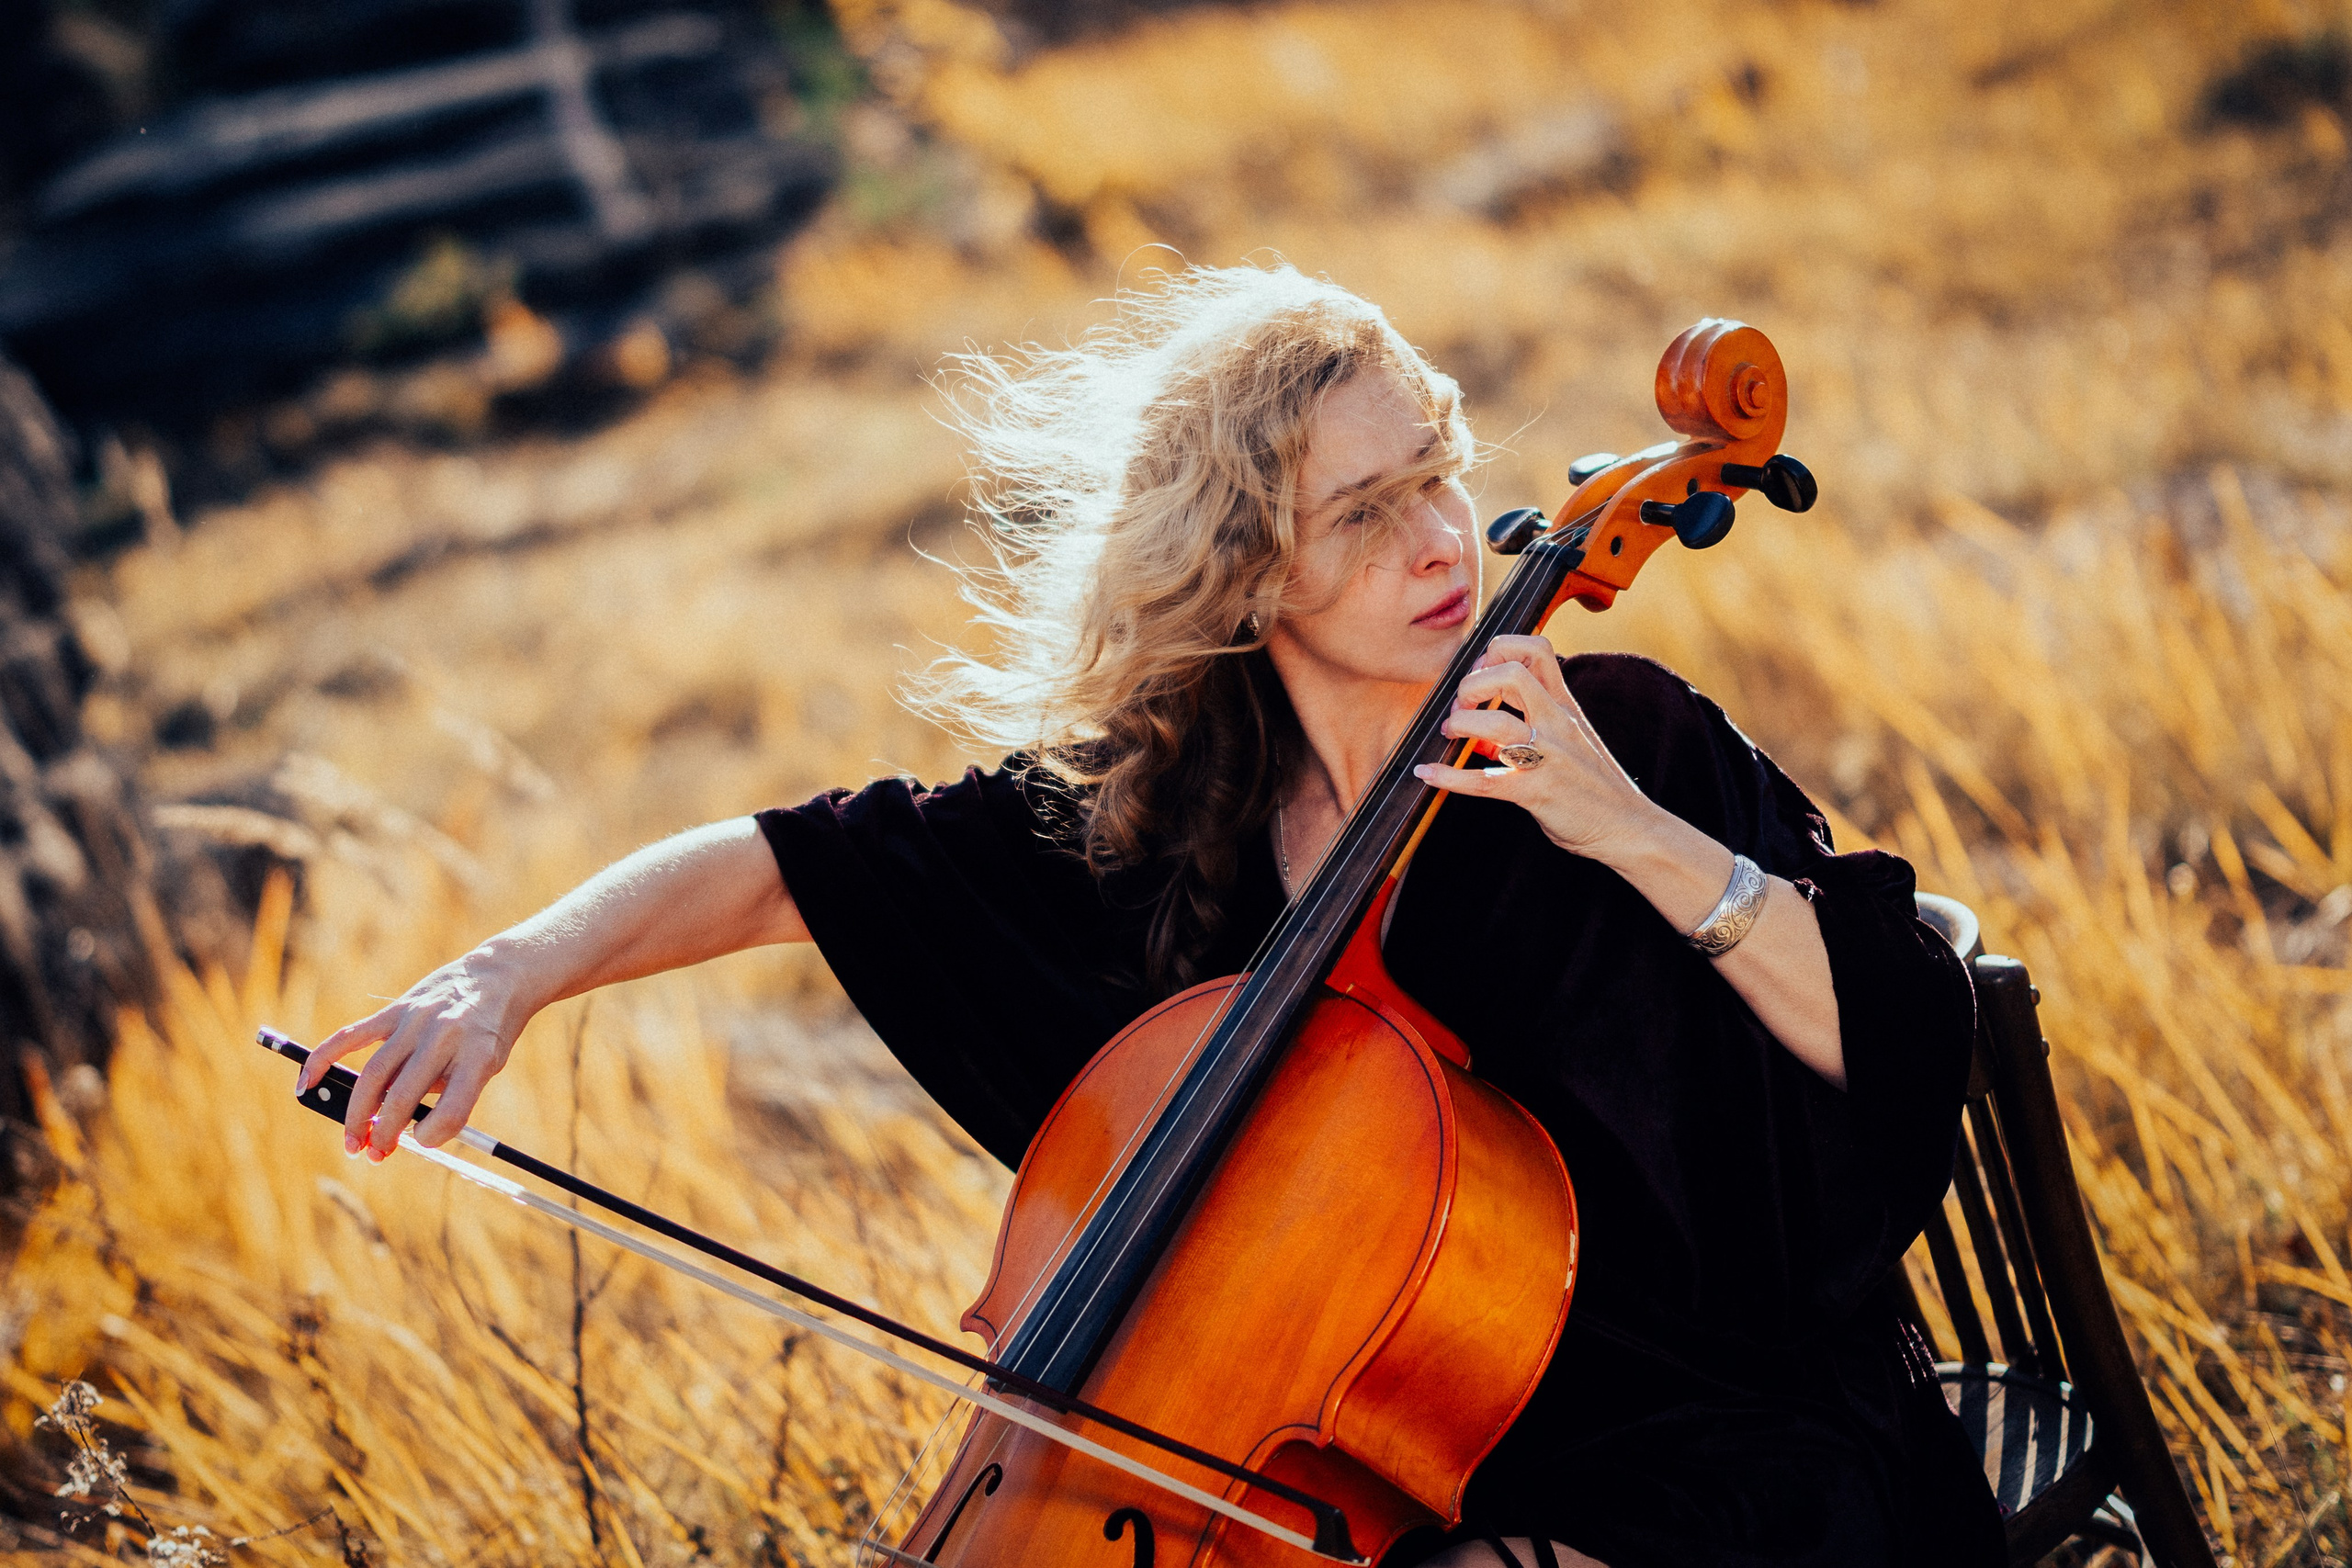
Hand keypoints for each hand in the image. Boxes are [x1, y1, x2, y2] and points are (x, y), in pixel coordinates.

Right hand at [297, 949, 529, 1158]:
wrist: (500, 977)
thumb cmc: (491, 1031)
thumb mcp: (488, 1065)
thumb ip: (449, 1092)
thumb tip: (398, 1126)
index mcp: (479, 1057)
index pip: (451, 1112)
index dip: (432, 1137)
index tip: (422, 1141)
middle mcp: (446, 1038)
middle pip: (403, 1097)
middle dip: (384, 1134)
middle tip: (375, 1155)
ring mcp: (417, 1021)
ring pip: (374, 1075)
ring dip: (357, 1114)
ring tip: (354, 1141)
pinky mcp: (395, 1010)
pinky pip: (351, 1037)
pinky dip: (324, 1060)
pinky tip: (307, 1084)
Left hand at [1412, 635, 1663, 861]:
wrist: (1630, 827)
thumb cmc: (1596, 784)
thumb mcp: (1573, 738)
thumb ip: (1536, 722)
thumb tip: (1483, 729)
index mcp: (1565, 706)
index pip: (1537, 649)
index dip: (1499, 650)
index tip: (1482, 671)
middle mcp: (1557, 723)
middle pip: (1512, 674)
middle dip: (1474, 683)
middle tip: (1462, 705)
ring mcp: (1548, 758)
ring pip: (1495, 725)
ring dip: (1461, 725)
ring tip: (1450, 733)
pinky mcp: (1537, 792)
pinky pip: (1485, 781)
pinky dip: (1450, 777)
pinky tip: (1428, 773)